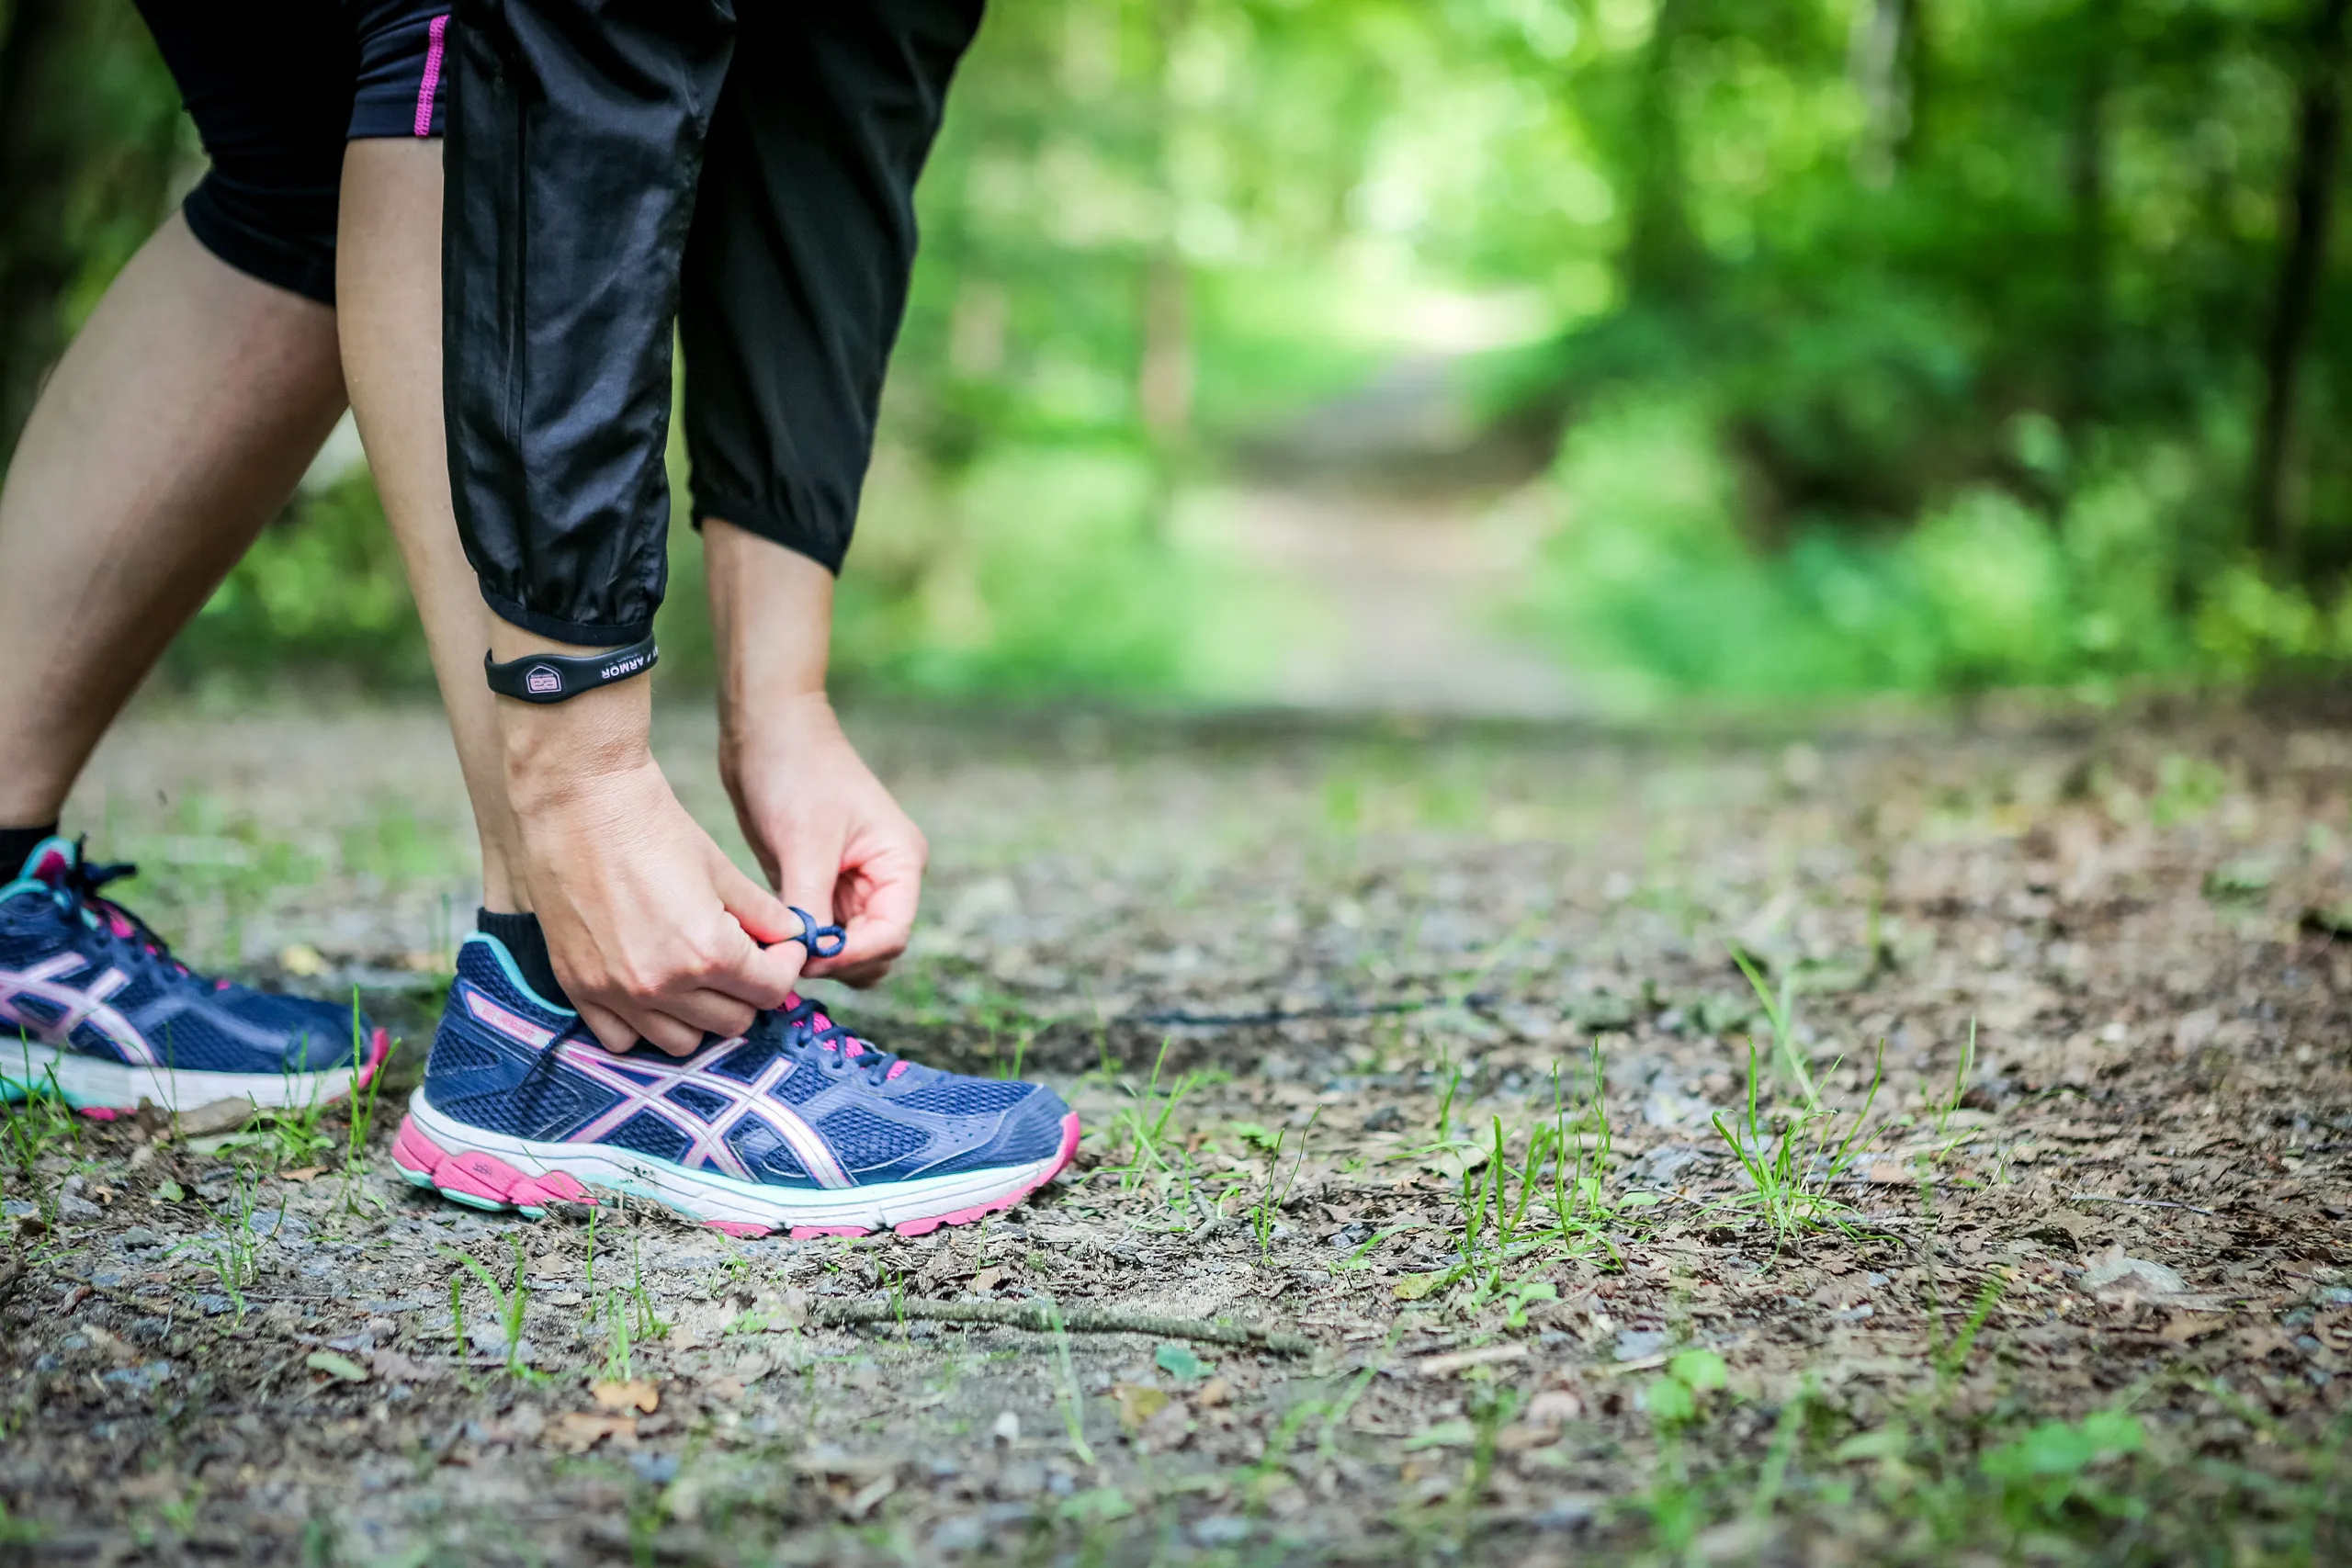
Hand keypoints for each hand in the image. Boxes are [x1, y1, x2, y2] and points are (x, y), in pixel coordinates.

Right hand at [497, 647, 804, 1055]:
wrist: (579, 805)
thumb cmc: (654, 827)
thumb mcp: (722, 869)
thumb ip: (763, 915)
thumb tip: (793, 939)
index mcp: (707, 952)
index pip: (771, 991)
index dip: (785, 967)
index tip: (781, 948)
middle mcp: (662, 985)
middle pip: (732, 1022)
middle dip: (749, 991)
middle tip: (745, 958)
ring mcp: (617, 993)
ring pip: (683, 1043)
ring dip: (702, 1015)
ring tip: (700, 977)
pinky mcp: (580, 989)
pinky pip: (623, 1040)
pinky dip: (645, 1026)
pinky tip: (653, 990)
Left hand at [722, 692, 926, 987]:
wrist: (766, 730)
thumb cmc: (795, 771)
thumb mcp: (805, 843)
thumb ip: (813, 905)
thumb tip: (808, 958)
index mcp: (900, 862)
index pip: (892, 932)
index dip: (854, 955)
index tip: (809, 959)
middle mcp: (885, 877)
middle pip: (875, 948)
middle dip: (837, 962)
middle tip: (787, 961)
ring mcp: (855, 882)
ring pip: (848, 945)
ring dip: (819, 956)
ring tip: (778, 951)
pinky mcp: (822, 883)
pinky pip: (821, 930)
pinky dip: (803, 941)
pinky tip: (772, 939)